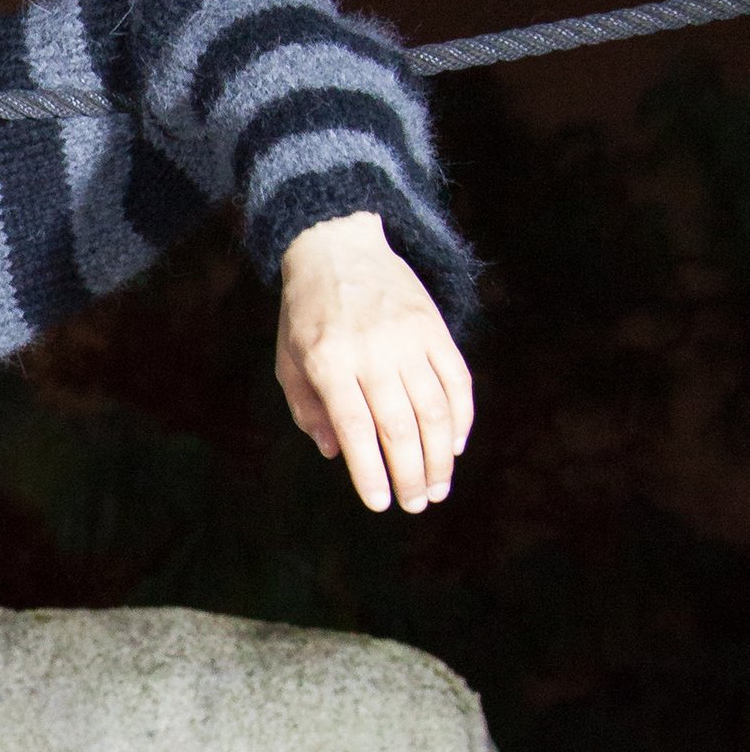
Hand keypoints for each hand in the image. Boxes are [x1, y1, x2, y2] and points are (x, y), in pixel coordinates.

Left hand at [275, 213, 473, 511]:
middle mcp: (371, 351)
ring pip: (434, 410)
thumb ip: (308, 410)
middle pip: (399, 427)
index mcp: (328, 361)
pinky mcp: (434, 327)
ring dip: (440, 456)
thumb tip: (336, 455)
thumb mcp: (289, 360)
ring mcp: (407, 338)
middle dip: (410, 474)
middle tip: (416, 503)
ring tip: (438, 487)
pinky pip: (457, 381)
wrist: (337, 246)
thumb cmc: (306, 314)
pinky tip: (455, 445)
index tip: (380, 504)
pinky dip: (461, 418)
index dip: (370, 472)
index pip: (355, 429)